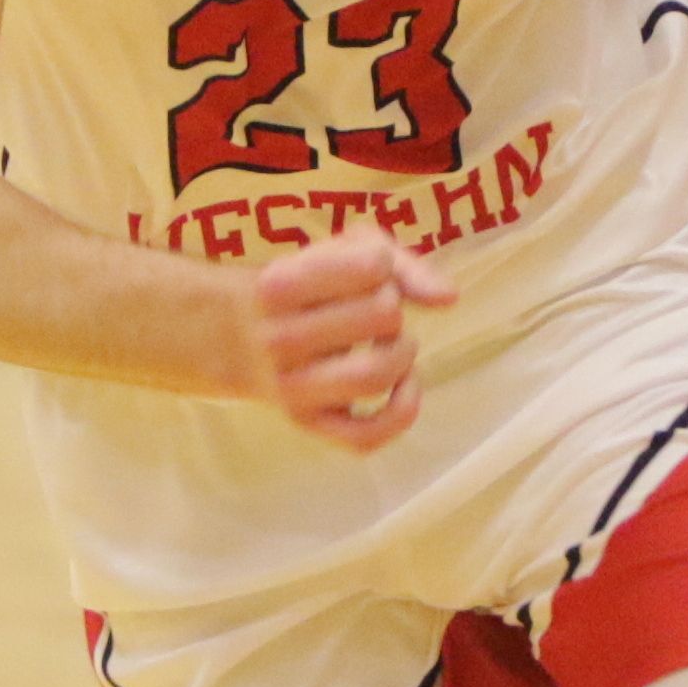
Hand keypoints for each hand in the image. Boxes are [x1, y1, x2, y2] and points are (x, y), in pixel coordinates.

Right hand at [222, 226, 454, 455]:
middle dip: (394, 306)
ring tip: (394, 344)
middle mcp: (277, 338)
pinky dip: (403, 410)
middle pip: (383, 315)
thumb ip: (400, 262)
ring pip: (376, 374)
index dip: (383, 266)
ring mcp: (290, 387)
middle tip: (375, 310)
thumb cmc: (307, 286)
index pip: (373, 267)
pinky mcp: (308, 424)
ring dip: (404, 353)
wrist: (239, 336)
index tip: (364, 274)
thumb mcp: (341, 250)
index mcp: (278, 284)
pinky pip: (367, 436)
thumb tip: (448, 298)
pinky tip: (405, 385)